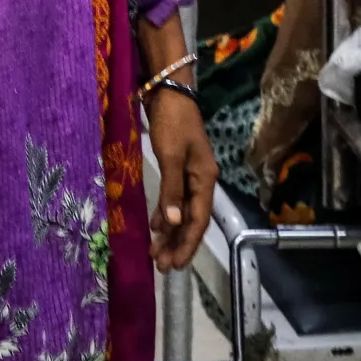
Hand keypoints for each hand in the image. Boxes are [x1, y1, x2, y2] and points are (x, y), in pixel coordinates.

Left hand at [143, 87, 216, 271]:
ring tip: (156, 253)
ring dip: (170, 233)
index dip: (187, 245)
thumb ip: (172, 191)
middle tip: (162, 266)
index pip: (198, 221)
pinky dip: (165, 214)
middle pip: (191, 220)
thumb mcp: (171, 157)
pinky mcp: (178, 168)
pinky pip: (174, 199)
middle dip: (178, 244)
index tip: (175, 265)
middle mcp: (201, 181)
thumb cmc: (172, 123)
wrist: (169, 93)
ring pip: (182, 212)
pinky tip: (155, 226)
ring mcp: (190, 175)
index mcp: (205, 180)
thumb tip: (173, 225)